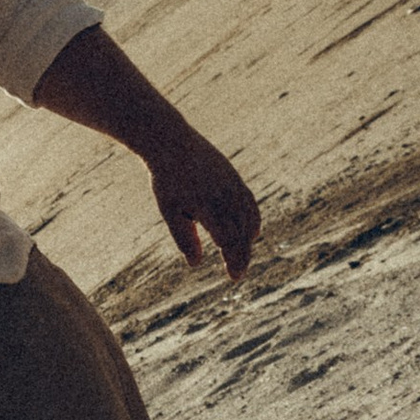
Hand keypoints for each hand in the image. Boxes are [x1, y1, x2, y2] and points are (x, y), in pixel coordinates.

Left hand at [146, 131, 260, 278]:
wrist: (172, 142)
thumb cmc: (167, 180)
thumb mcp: (170, 211)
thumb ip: (184, 238)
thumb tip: (196, 264)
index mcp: (209, 207)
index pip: (229, 241)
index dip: (234, 260)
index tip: (233, 276)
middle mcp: (227, 197)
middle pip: (242, 234)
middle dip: (241, 256)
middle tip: (236, 274)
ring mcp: (234, 186)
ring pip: (249, 219)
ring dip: (247, 241)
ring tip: (239, 257)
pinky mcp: (236, 179)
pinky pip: (250, 204)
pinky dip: (252, 221)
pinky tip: (248, 234)